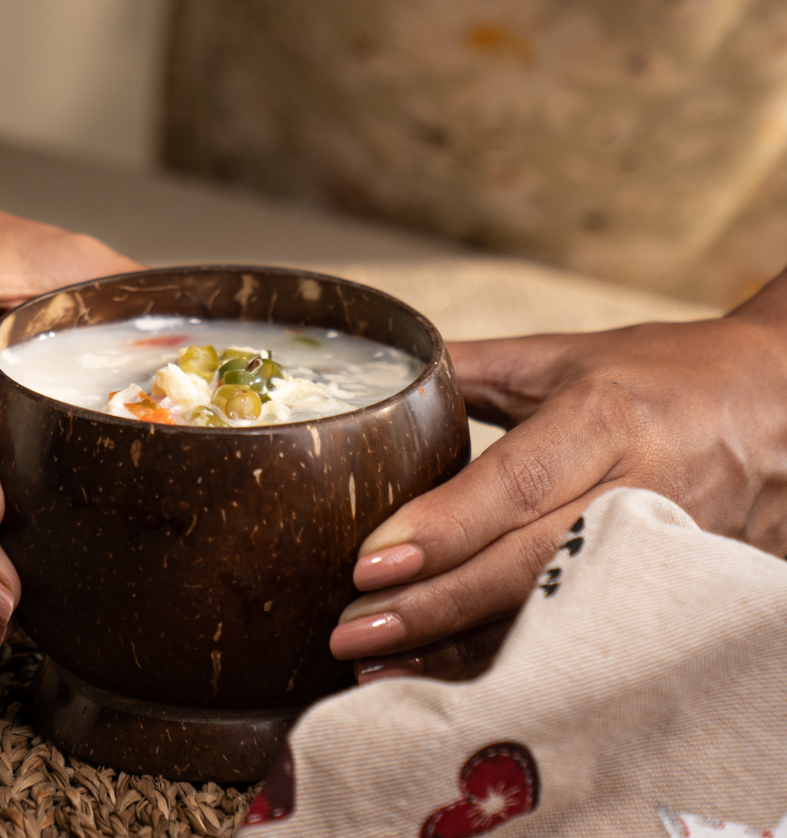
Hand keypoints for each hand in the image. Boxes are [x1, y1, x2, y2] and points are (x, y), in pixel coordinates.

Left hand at [329, 281, 786, 670]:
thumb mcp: (567, 356)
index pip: (514, 482)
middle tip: (349, 629)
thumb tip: (384, 376)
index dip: (442, 527)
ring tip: (378, 666)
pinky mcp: (682, 595)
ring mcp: (669, 552)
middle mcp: (640, 489)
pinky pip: (587, 635)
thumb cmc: (667, 374)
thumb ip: (474, 368)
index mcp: (606, 418)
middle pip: (527, 564)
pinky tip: (454, 675)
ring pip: (556, 615)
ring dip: (464, 648)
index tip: (369, 561)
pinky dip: (520, 660)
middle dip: (433, 605)